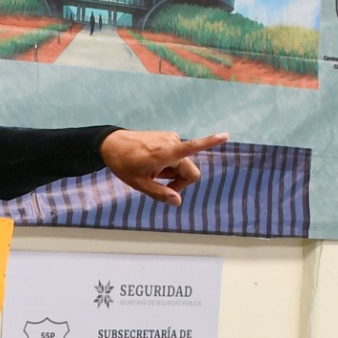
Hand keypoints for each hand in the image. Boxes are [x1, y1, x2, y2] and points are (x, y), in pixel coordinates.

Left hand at [102, 129, 227, 203]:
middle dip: (179, 182)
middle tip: (159, 186)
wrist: (111, 144)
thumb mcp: (138, 184)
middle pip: (189, 171)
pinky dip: (169, 164)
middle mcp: (172, 142)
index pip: (192, 147)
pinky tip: (153, 164)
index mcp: (165, 153)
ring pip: (183, 164)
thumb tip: (178, 202)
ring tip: (152, 171)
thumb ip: (159, 194)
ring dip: (172, 172)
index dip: (210, 142)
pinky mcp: (169, 137)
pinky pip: (177, 156)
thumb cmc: (123, 164)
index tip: (225, 135)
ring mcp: (171, 137)